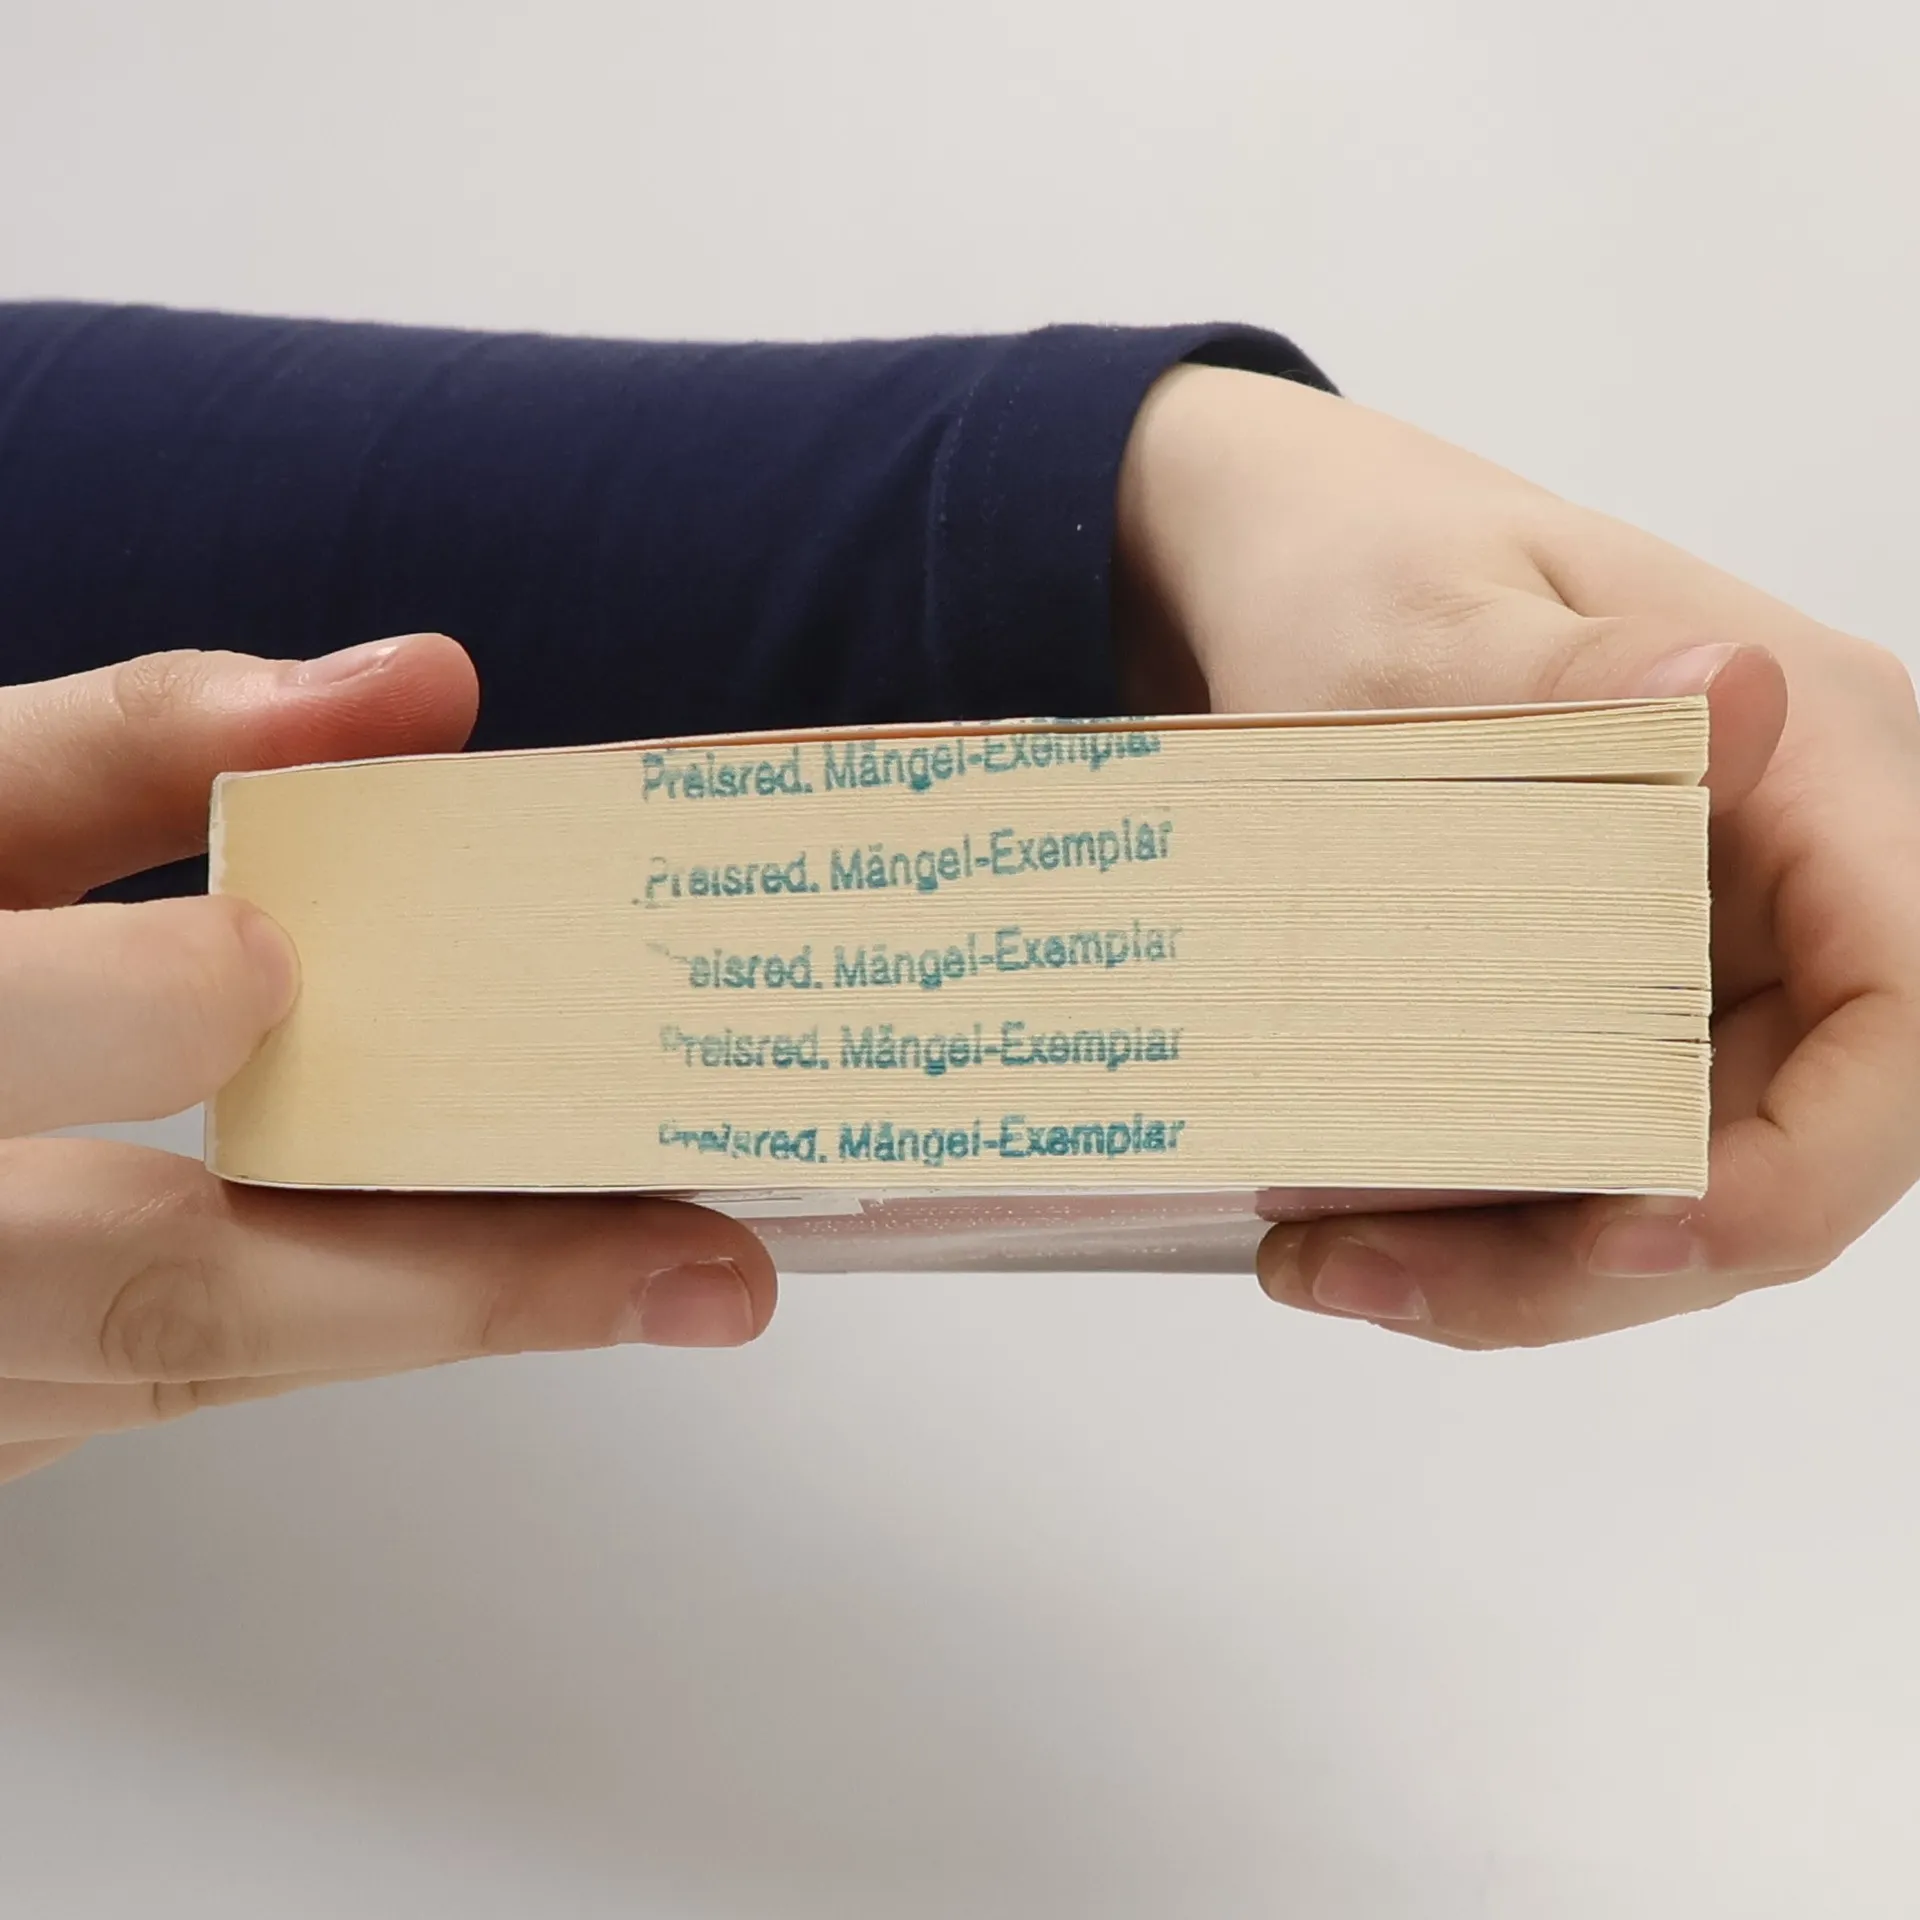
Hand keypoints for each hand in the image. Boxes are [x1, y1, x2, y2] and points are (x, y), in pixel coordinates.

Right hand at [0, 636, 773, 1488]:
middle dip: (458, 1281)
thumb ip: (138, 742)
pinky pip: (168, 1383)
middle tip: (699, 1265)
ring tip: (660, 1262)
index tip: (281, 955)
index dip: (134, 1009)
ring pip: (194, 1361)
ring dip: (435, 1306)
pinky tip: (486, 1256)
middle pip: (163, 1297)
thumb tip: (424, 687)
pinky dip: (338, 1311)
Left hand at [1116, 365, 1919, 1346]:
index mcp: (1818, 765)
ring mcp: (1705, 954)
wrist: (1281, 568)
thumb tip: (1734, 697)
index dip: (1794, 1166)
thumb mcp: (1428, 616)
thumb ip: (1568, 684)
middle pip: (1779, 1144)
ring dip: (1510, 1263)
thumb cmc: (1363, 564)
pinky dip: (1472, 1220)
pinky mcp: (1610, 1006)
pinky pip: (1583, 1153)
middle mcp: (1793, 880)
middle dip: (1586, 1254)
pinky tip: (1340, 1231)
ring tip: (1318, 1265)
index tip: (1620, 1229)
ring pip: (1674, 1181)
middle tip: (1369, 1272)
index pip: (1899, 1011)